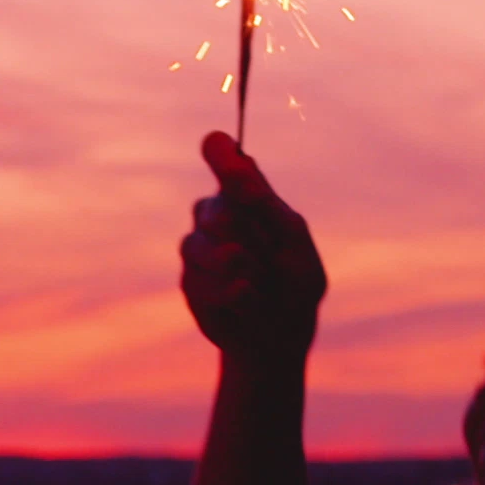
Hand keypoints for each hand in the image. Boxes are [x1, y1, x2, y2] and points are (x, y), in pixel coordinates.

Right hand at [178, 131, 324, 362]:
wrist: (282, 337)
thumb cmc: (295, 282)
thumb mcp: (291, 238)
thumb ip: (263, 200)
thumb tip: (237, 159)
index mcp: (244, 195)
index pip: (222, 155)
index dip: (220, 154)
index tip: (217, 147)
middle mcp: (215, 215)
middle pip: (215, 210)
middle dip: (246, 237)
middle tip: (268, 257)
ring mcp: (197, 248)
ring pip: (199, 246)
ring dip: (238, 268)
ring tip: (258, 283)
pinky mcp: (189, 282)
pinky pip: (203, 283)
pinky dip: (233, 295)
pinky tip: (249, 302)